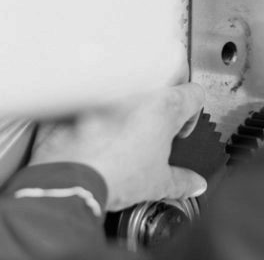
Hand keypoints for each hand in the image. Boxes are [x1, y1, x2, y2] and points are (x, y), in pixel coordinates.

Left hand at [30, 83, 206, 210]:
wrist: (68, 178)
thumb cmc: (113, 174)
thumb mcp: (157, 183)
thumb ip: (182, 181)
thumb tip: (195, 184)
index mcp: (165, 105)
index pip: (194, 93)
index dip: (191, 115)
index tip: (178, 132)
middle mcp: (140, 86)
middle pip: (163, 79)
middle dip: (161, 101)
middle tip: (152, 127)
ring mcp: (110, 84)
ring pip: (129, 79)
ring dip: (129, 98)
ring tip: (121, 126)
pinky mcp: (82, 90)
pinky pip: (96, 89)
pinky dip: (97, 104)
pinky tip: (93, 127)